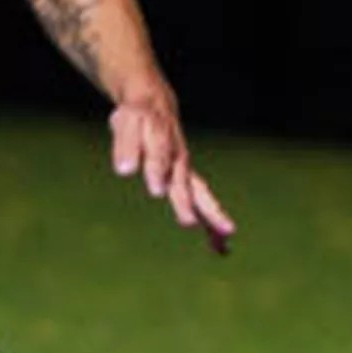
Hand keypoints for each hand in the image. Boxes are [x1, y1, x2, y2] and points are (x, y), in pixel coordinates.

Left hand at [109, 94, 234, 253]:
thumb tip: (124, 171)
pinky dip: (211, 224)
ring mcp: (185, 171)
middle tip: (189, 223)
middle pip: (185, 182)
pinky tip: (222, 247)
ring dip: (212, 214)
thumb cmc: (138, 115)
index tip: (157, 190)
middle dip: (187, 202)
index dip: (158, 171)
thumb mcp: (127, 122)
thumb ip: (125, 144)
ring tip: (227, 236)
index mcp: (161, 141)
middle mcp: (178, 159)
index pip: (159, 157)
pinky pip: (202, 203)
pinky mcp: (186, 181)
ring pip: (201, 195)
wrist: (156, 104)